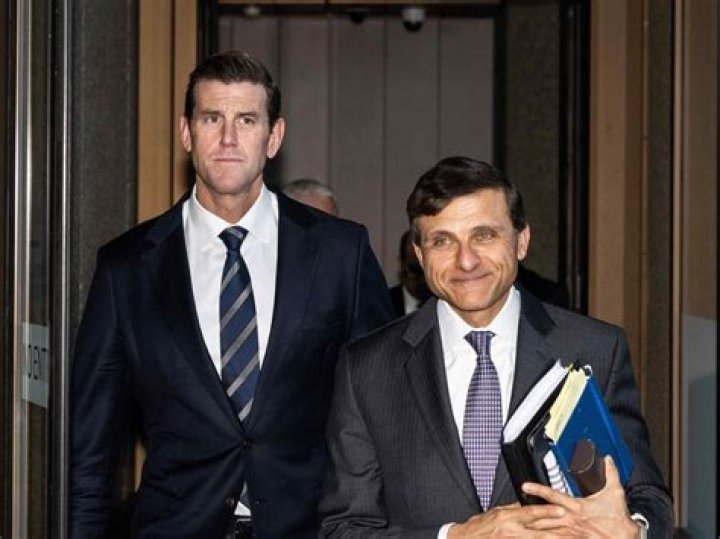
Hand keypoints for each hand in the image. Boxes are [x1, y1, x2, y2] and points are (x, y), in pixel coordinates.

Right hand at [447, 502, 566, 537]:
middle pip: (538, 531)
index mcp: (507, 517)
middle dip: (557, 532)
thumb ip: (512, 510)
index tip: (562, 509)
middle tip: (574, 532)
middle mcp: (510, 530)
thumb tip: (525, 505)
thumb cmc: (478, 527)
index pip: (531, 512)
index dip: (547, 511)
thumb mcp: (495, 513)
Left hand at [521, 456, 638, 537]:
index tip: (524, 486)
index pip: (553, 495)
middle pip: (544, 515)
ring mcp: (571, 532)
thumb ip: (610, 473)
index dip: (538, 490)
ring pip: (547, 530)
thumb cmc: (619, 517)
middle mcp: (571, 519)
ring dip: (533, 528)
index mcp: (577, 506)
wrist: (626, 538)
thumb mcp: (615, 492)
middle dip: (528, 513)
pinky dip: (545, 538)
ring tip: (518, 527)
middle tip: (512, 511)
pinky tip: (534, 537)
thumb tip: (607, 459)